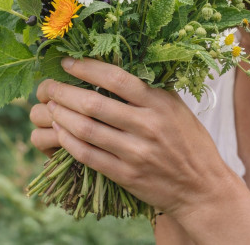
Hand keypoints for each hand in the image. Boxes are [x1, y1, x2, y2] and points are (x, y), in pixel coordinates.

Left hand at [33, 57, 237, 215]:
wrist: (201, 187)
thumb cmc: (189, 142)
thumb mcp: (176, 108)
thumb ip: (150, 90)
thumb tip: (113, 67)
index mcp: (160, 103)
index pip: (116, 78)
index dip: (87, 67)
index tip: (68, 62)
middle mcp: (147, 125)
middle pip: (94, 103)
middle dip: (64, 92)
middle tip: (48, 85)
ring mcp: (136, 152)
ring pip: (86, 129)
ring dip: (61, 116)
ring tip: (50, 106)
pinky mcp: (126, 175)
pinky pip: (88, 156)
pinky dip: (69, 142)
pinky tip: (59, 132)